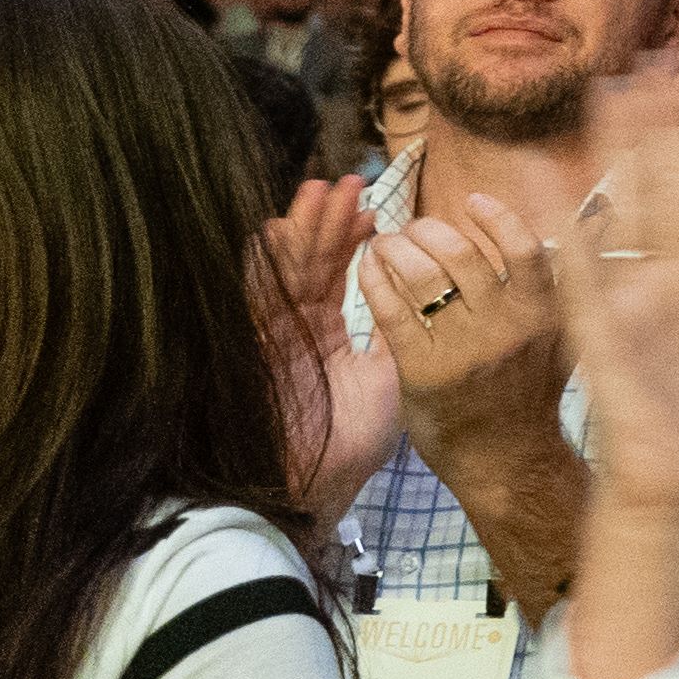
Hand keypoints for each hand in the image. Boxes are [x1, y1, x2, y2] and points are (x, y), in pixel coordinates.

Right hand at [254, 179, 400, 517]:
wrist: (311, 494)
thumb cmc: (349, 449)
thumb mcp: (388, 386)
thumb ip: (399, 340)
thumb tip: (429, 297)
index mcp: (323, 338)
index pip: (337, 278)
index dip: (351, 244)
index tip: (372, 212)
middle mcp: (293, 332)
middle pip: (309, 266)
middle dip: (327, 225)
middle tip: (348, 184)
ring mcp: (269, 340)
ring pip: (282, 273)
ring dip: (301, 232)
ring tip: (320, 192)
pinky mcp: (249, 350)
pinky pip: (253, 298)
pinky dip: (261, 265)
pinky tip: (273, 231)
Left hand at [358, 186, 562, 460]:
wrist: (507, 462)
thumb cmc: (529, 396)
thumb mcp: (561, 340)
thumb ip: (557, 290)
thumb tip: (567, 229)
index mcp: (544, 316)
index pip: (523, 248)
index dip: (495, 216)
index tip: (471, 200)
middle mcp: (507, 329)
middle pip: (461, 254)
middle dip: (428, 230)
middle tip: (413, 229)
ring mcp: (464, 351)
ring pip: (423, 275)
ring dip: (397, 248)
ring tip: (386, 244)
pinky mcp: (424, 372)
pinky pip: (393, 311)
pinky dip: (375, 280)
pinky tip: (367, 268)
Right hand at [540, 80, 678, 533]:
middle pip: (675, 188)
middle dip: (669, 128)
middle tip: (662, 65)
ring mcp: (638, 304)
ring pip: (632, 208)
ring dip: (625, 149)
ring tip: (618, 87)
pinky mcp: (602, 333)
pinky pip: (580, 268)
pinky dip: (565, 221)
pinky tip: (552, 171)